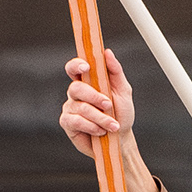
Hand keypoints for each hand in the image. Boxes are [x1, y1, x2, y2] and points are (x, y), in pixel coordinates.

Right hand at [57, 55, 160, 191]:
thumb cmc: (121, 113)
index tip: (87, 67)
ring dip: (100, 117)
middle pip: (76, 87)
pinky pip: (76, 121)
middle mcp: (76, 92)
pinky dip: (91, 126)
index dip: (76, 65)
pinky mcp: (67, 123)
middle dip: (94, 97)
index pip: (74, 67)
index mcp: (87, 81)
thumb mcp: (123, 91)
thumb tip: (107, 52)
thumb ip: (115, 71)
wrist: (121, 138)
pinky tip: (100, 131)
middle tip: (109, 104)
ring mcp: (70, 107)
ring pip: (81, 107)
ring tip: (113, 125)